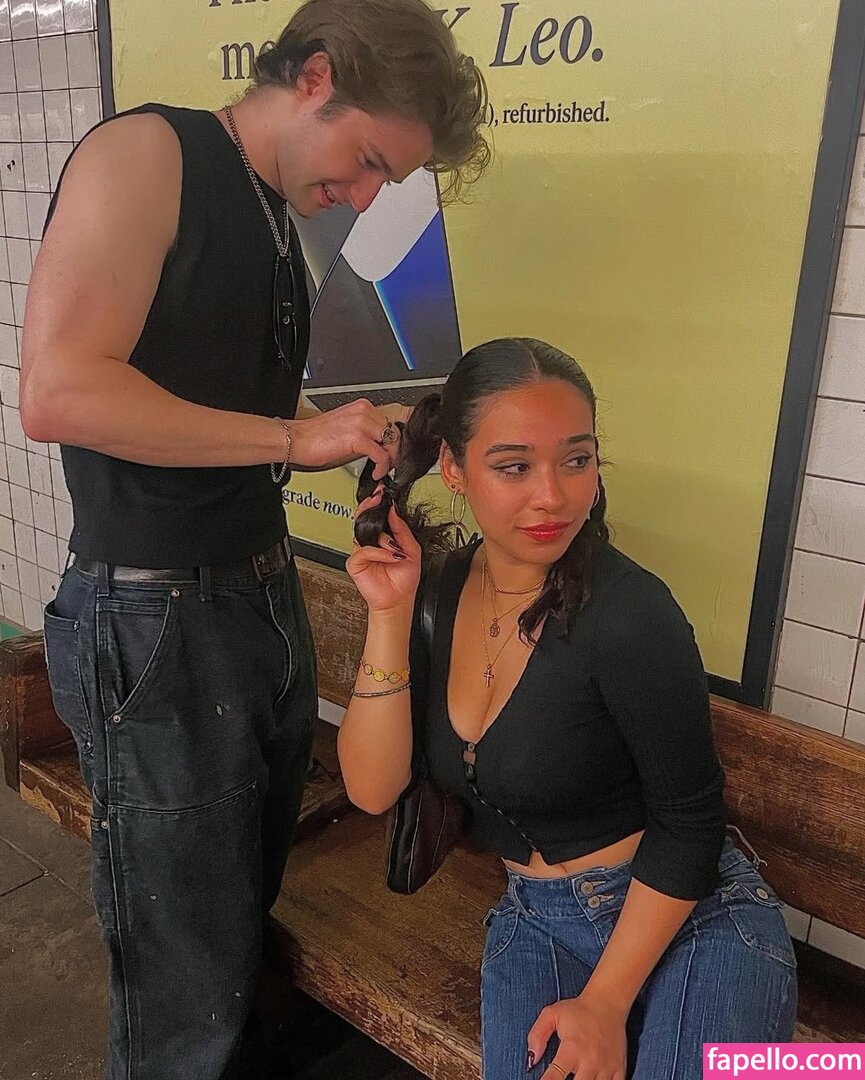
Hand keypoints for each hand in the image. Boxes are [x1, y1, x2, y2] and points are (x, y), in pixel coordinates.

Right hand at [290, 399, 412, 479]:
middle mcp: (364, 411)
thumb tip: (381, 445)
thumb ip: (365, 432)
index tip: (394, 452)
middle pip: (395, 431)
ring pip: (392, 442)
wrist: (296, 440)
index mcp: (362, 407)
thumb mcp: (346, 428)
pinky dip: (382, 467)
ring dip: (391, 459)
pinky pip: (382, 455)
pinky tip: (375, 473)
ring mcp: (362, 423)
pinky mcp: (358, 438)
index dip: (396, 439)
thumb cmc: (316, 437)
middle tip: (390, 463)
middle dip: (395, 450)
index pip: (392, 421)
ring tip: (382, 468)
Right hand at [346, 491, 420, 613]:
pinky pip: (363, 550)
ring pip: (363, 532)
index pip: (374, 515)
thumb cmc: (404, 578)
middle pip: (362, 517)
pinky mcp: (355, 563)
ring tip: (395, 549)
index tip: (382, 492)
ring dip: (383, 538)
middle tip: (377, 499)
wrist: (399, 599)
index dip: (376, 502)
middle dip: (370, 506)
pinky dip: (378, 552)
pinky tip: (390, 558)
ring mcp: (361, 551)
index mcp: (381, 537)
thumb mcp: (411, 548)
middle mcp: (369, 542)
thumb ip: (402, 528)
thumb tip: (393, 510)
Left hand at [527, 995, 626, 1079]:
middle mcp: (589, 1061)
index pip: (553, 1078)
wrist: (607, 1002)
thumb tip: (531, 1060)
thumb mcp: (551, 1014)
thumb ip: (537, 1035)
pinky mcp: (619, 1069)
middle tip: (562, 1079)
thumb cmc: (578, 1010)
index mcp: (571, 1049)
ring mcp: (606, 1067)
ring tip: (577, 1077)